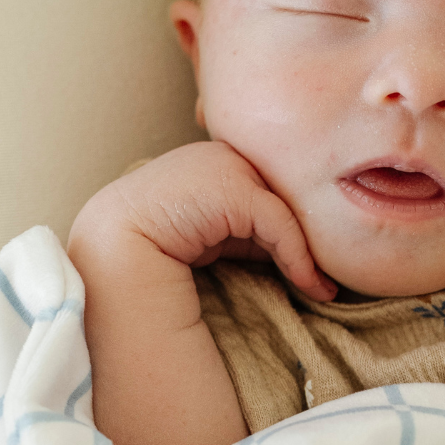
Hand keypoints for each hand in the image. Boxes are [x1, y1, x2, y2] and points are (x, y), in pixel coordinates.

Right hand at [69, 142, 334, 299]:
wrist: (116, 250)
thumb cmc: (159, 249)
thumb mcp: (214, 238)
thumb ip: (248, 234)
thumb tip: (297, 259)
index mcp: (215, 163)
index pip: (265, 195)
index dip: (292, 233)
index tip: (314, 273)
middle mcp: (222, 155)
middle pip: (282, 197)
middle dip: (307, 236)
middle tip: (328, 278)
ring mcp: (227, 164)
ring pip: (286, 211)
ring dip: (308, 253)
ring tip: (323, 289)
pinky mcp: (232, 185)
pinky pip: (280, 223)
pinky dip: (299, 257)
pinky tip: (311, 287)